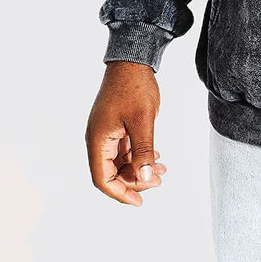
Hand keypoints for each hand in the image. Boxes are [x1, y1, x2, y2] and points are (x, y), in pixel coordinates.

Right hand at [86, 60, 167, 205]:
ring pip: (120, 160)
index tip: (139, 201)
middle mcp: (98, 139)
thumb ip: (143, 150)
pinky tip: (156, 156)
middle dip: (134, 180)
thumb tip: (145, 178)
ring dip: (139, 168)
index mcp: (98, 140)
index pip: (102, 178)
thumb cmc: (134, 87)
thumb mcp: (142, 120)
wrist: (133, 60)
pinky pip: (124, 148)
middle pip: (111, 172)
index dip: (120, 192)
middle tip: (158, 181)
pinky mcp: (115, 125)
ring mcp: (107, 132)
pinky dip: (139, 155)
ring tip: (162, 170)